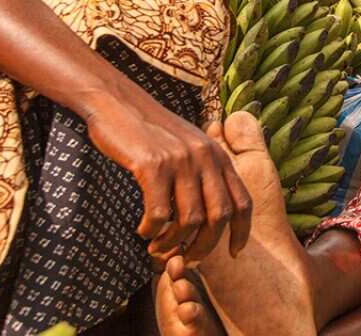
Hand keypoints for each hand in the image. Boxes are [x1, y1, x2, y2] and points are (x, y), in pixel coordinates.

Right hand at [83, 88, 251, 264]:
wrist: (117, 102)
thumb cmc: (151, 130)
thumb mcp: (189, 144)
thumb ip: (204, 170)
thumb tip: (208, 211)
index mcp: (218, 155)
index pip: (243, 201)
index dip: (241, 232)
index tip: (234, 253)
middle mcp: (206, 158)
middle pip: (218, 217)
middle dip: (204, 247)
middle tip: (186, 260)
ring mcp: (180, 161)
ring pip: (189, 220)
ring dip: (173, 243)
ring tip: (157, 249)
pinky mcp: (153, 166)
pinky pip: (159, 213)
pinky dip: (152, 230)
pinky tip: (143, 231)